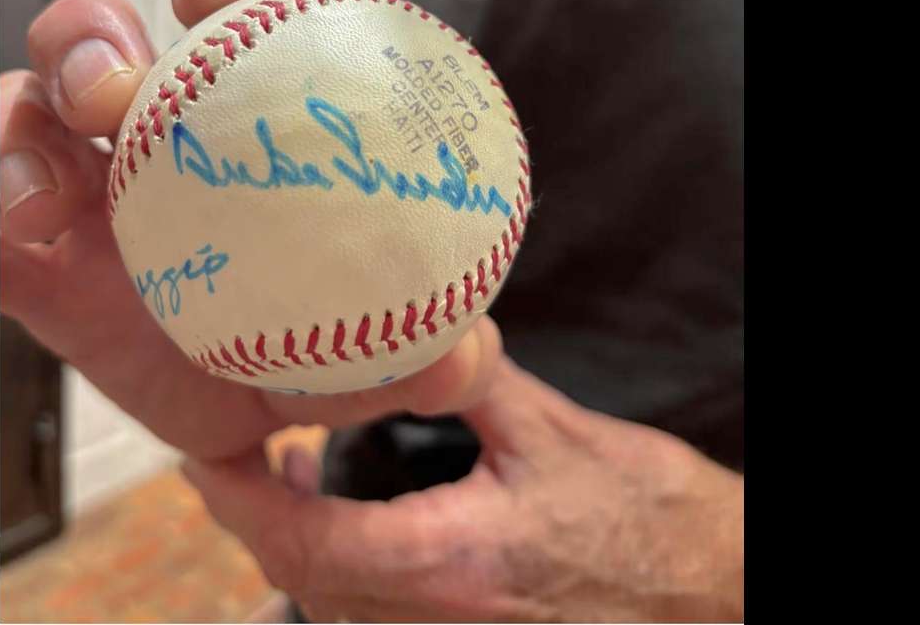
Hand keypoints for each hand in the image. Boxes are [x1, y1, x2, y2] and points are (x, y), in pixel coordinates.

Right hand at [0, 0, 502, 459]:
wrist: (240, 413)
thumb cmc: (305, 340)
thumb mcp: (374, 343)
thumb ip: (422, 342)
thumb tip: (464, 354)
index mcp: (237, 112)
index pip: (222, 11)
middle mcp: (149, 133)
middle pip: (101, 37)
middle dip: (96, 32)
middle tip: (117, 86)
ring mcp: (81, 188)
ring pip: (25, 105)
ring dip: (30, 118)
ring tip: (54, 183)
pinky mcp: (31, 255)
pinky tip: (29, 230)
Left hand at [185, 357, 744, 622]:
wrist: (713, 591)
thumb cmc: (646, 515)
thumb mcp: (555, 432)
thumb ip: (474, 381)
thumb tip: (424, 324)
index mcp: (454, 562)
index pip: (308, 543)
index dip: (240, 501)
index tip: (205, 454)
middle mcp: (439, 621)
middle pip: (305, 582)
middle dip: (252, 519)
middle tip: (233, 449)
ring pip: (333, 608)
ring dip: (291, 545)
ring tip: (278, 473)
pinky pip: (372, 619)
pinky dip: (335, 571)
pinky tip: (343, 525)